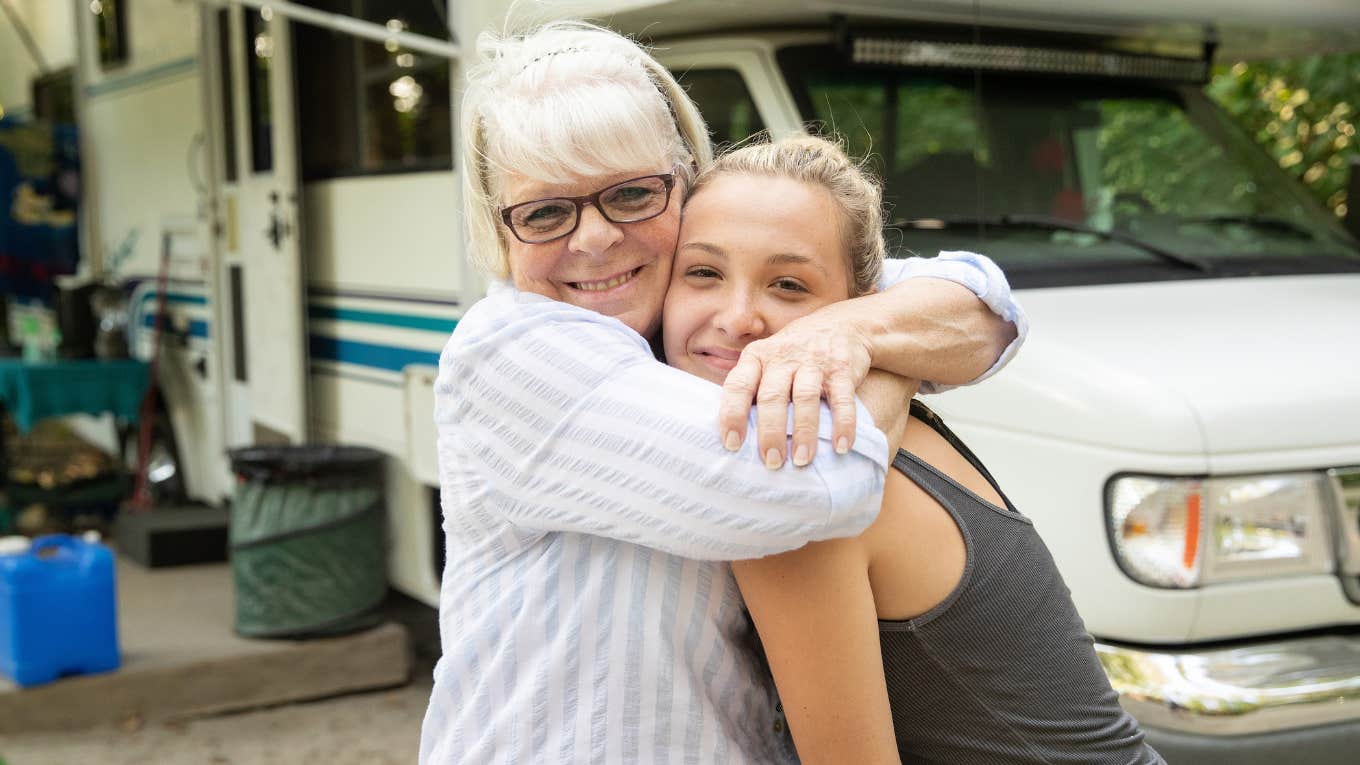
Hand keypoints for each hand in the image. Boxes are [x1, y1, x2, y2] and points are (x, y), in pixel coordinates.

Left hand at [718, 306, 871, 468]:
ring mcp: (814, 361)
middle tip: (771, 461)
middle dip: (770, 432)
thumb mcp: (766, 360)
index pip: (738, 385)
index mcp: (757, 357)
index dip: (732, 415)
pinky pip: (842, 399)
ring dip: (803, 432)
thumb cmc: (792, 354)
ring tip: (801, 460)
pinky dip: (843, 424)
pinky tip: (841, 446)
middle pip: (771, 396)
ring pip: (805, 397)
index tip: (732, 444)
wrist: (841, 325)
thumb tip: (731, 434)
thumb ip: (751, 388)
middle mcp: (782, 357)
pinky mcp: (842, 369)